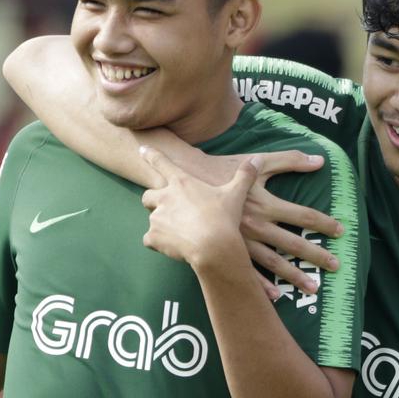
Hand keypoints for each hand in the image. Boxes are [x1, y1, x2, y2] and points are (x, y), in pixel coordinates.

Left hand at [140, 145, 257, 279]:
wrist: (213, 247)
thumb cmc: (223, 218)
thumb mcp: (235, 194)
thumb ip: (244, 176)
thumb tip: (257, 159)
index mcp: (182, 183)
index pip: (162, 163)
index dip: (151, 155)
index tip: (141, 149)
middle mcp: (165, 197)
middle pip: (148, 196)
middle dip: (154, 202)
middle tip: (170, 210)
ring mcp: (157, 218)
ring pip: (151, 220)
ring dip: (161, 225)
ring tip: (179, 233)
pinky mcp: (153, 237)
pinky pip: (149, 240)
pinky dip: (158, 243)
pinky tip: (172, 247)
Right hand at [238, 151, 342, 295]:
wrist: (187, 182)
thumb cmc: (224, 169)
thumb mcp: (257, 161)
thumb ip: (289, 160)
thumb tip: (319, 160)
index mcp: (266, 204)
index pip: (303, 216)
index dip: (324, 223)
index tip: (340, 231)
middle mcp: (257, 225)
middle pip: (293, 243)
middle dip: (316, 255)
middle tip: (336, 266)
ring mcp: (242, 241)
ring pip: (273, 263)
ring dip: (294, 276)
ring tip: (313, 287)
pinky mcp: (227, 248)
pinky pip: (246, 271)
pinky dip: (261, 284)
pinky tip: (275, 296)